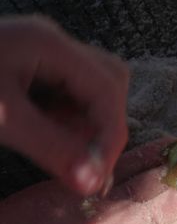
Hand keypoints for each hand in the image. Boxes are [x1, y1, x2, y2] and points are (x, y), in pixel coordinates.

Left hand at [0, 16, 128, 194]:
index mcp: (49, 43)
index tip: (98, 177)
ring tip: (60, 155)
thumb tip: (93, 183)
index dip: (110, 134)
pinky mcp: (19, 66)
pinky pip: (59, 92)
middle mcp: (49, 41)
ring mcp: (34, 51)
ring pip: (85, 86)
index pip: (107, 87)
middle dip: (103, 124)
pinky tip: (41, 141)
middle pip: (107, 79)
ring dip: (83, 124)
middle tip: (84, 164)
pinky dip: (61, 120)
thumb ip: (50, 149)